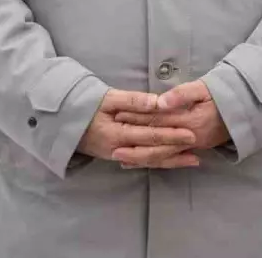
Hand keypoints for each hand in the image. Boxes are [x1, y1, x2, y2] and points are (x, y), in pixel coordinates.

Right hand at [77, 89, 197, 168]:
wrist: (65, 122)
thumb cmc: (88, 106)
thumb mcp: (108, 98)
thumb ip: (133, 100)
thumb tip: (157, 102)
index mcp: (116, 134)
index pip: (149, 135)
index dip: (170, 135)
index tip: (190, 133)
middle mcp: (117, 149)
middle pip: (151, 152)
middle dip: (175, 149)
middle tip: (197, 144)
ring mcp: (117, 156)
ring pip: (148, 160)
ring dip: (171, 160)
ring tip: (193, 159)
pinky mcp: (118, 156)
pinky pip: (141, 161)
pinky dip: (159, 162)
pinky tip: (174, 161)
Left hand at [112, 80, 229, 166]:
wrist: (243, 109)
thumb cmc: (221, 94)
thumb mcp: (204, 88)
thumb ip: (183, 94)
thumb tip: (161, 101)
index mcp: (190, 118)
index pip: (159, 119)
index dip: (138, 117)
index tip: (119, 114)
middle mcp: (189, 136)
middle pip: (157, 140)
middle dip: (134, 140)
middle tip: (112, 139)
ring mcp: (191, 145)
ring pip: (161, 155)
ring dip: (139, 156)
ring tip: (119, 156)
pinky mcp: (193, 149)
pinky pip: (170, 159)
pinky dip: (153, 161)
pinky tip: (138, 163)